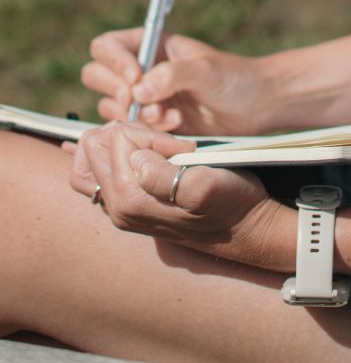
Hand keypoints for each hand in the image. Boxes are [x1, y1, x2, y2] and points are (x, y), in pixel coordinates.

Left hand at [69, 122, 292, 267]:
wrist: (246, 229)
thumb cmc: (230, 203)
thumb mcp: (204, 185)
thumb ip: (162, 176)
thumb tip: (134, 159)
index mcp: (129, 201)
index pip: (114, 139)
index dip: (148, 133)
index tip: (178, 148)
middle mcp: (117, 207)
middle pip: (93, 147)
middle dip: (129, 134)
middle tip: (164, 144)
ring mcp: (121, 208)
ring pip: (92, 158)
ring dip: (124, 142)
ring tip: (159, 149)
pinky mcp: (131, 204)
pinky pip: (102, 172)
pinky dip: (120, 154)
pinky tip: (150, 156)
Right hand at [81, 29, 268, 135]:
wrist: (255, 107)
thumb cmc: (235, 78)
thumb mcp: (206, 70)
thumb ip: (173, 75)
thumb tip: (139, 90)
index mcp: (150, 45)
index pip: (107, 46)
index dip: (114, 62)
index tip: (135, 78)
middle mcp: (141, 69)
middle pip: (97, 75)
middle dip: (119, 93)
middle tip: (146, 104)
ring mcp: (144, 98)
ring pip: (110, 106)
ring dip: (135, 115)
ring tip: (170, 116)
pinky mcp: (151, 124)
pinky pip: (129, 129)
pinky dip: (147, 131)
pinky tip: (176, 126)